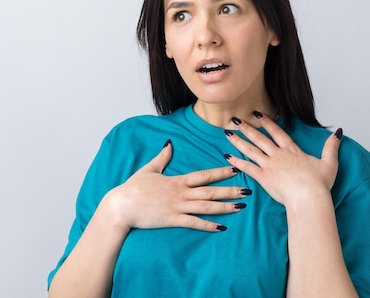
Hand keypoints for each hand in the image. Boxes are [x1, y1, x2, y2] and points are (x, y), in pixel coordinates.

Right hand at [105, 141, 249, 231]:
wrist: (121, 206)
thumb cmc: (133, 188)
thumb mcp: (149, 169)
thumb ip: (162, 157)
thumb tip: (170, 144)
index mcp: (177, 181)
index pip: (203, 175)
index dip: (220, 172)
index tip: (234, 168)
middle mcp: (181, 193)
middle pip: (210, 190)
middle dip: (230, 190)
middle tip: (248, 190)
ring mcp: (177, 207)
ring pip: (206, 206)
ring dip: (225, 206)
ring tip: (241, 206)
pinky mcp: (172, 220)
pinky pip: (194, 223)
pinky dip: (208, 224)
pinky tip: (221, 226)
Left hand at [224, 113, 341, 206]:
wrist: (309, 197)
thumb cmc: (319, 184)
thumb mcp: (329, 163)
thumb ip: (331, 147)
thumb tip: (338, 132)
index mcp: (292, 150)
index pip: (277, 132)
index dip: (267, 122)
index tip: (257, 114)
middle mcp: (278, 155)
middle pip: (260, 138)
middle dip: (247, 128)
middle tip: (236, 119)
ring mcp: (269, 165)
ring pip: (250, 150)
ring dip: (238, 141)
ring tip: (227, 133)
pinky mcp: (263, 177)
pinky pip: (247, 167)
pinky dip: (237, 161)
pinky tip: (227, 156)